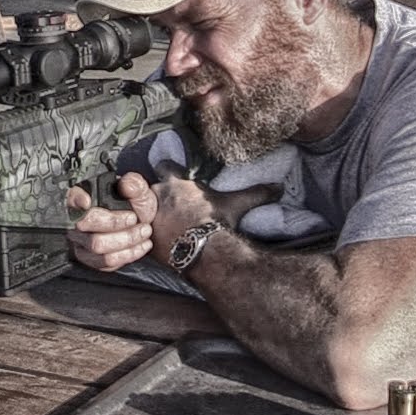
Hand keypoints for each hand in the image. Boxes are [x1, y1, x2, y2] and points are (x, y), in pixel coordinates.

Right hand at [65, 172, 158, 271]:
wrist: (143, 225)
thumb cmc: (135, 206)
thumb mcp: (138, 191)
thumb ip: (134, 184)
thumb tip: (127, 185)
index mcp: (84, 199)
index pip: (70, 198)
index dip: (75, 200)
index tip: (87, 202)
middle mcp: (77, 222)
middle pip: (84, 226)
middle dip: (116, 224)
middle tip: (135, 219)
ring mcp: (82, 243)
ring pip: (97, 247)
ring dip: (127, 241)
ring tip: (143, 232)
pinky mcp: (92, 260)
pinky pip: (106, 263)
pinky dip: (128, 254)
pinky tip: (140, 245)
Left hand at [147, 163, 283, 264]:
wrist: (204, 249)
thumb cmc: (218, 222)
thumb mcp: (237, 204)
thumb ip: (256, 193)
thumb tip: (279, 187)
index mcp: (174, 183)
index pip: (163, 165)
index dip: (166, 170)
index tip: (171, 176)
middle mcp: (156, 195)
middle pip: (145, 186)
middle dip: (149, 193)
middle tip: (160, 204)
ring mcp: (146, 216)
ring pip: (136, 208)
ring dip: (141, 213)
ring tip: (151, 222)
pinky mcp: (143, 236)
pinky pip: (135, 230)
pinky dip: (140, 233)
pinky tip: (148, 239)